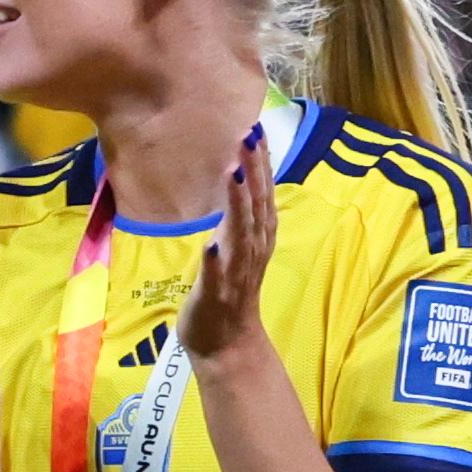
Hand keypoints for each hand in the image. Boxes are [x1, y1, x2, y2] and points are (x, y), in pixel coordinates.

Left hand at [178, 126, 277, 376]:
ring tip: (232, 173)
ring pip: (239, 233)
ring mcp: (236, 271)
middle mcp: (252, 249)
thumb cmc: (228, 290)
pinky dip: (214, 260)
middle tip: (248, 134)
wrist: (227, 343)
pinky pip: (215, 275)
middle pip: (255, 204)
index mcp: (257, 236)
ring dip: (236, 203)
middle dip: (252, 170)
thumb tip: (242, 178)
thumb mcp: (236, 246)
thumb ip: (240, 215)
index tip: (256, 128)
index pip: (262, 192)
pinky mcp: (216, 294)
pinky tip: (209, 244)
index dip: (260, 162)